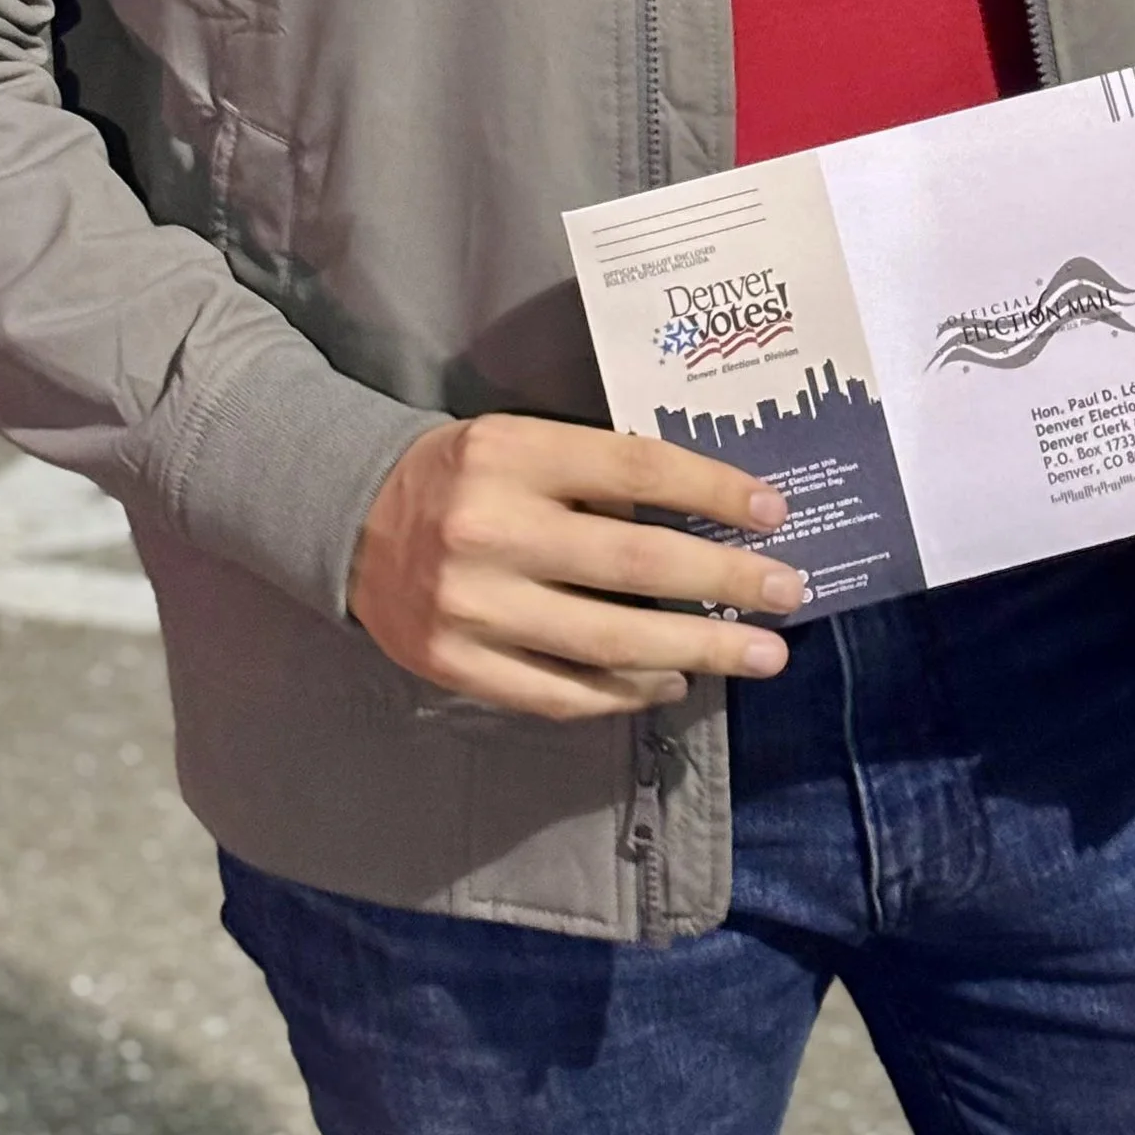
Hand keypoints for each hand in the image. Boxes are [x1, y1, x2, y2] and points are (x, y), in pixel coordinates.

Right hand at [347, 413, 806, 720]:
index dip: (712, 490)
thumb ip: (596, 472)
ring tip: (756, 652)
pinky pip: (561, 692)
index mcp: (512, 453)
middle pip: (635, 562)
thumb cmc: (462, 474)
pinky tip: (671, 680)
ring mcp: (471, 606)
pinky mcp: (455, 665)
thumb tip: (707, 512)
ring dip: (695, 648)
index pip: (636, 468)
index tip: (774, 513)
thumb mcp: (520, 442)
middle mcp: (491, 529)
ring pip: (608, 640)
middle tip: (788, 594)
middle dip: (724, 580)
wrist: (347, 517)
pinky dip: (626, 692)